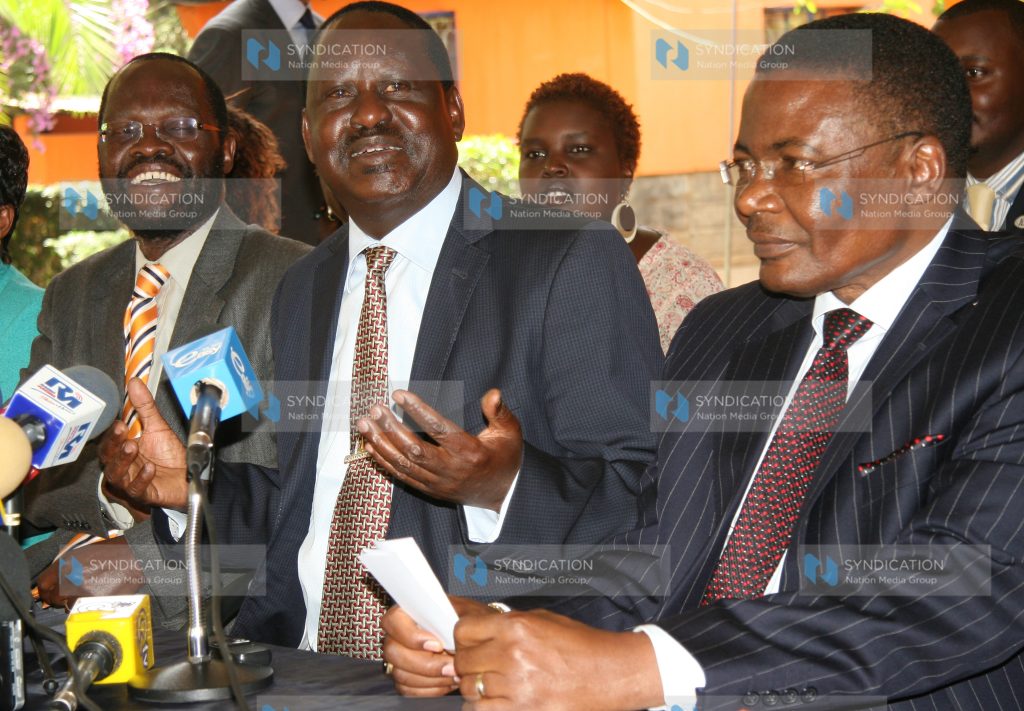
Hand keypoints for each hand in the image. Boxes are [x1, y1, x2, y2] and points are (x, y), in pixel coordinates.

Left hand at [36, 537, 143, 610]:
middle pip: (54, 598)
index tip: (50, 593)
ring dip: (74, 603)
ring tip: (86, 596)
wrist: (135, 554)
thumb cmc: (112, 552)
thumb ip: (64, 567)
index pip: (43, 585)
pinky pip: (85, 610)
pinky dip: (88, 606)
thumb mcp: (83, 552)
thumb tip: (54, 584)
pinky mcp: (95, 602)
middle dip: (60, 598)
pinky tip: (97, 598)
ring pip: (68, 606)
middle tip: (69, 596)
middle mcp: (70, 578)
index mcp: (65, 564)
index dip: (46, 590)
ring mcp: (82, 592)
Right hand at [101, 378, 187, 509]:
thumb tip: (134, 381)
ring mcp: (131, 481)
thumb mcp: (157, 426)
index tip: (120, 422)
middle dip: (113, 445)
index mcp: (123, 450)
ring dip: (123, 460)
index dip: (112, 434)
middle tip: (123, 433)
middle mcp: (124, 466)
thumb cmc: (169, 454)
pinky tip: (150, 468)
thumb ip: (144, 406)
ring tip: (134, 447)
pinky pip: (136, 489)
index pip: (109, 442)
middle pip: (108, 458)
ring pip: (116, 474)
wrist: (189, 475)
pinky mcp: (144, 494)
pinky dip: (142, 478)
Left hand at [357, 389, 521, 510]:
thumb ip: (500, 411)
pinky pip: (402, 477)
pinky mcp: (430, 490)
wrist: (503, 493)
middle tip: (376, 408)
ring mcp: (438, 483)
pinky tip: (371, 445)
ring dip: (381, 443)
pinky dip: (384, 461)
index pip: (439, 429)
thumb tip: (492, 393)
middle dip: (391, 428)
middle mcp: (451, 469)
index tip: (400, 395)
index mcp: (469, 452)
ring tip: (365, 423)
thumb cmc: (505, 457)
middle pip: (414, 450)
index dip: (418, 411)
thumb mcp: (510, 433)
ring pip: (403, 464)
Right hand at [382, 596, 495, 696]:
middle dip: (426, 664)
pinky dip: (431, 689)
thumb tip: (448, 630)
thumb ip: (455, 620)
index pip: (393, 620)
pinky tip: (448, 682)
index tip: (438, 645)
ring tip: (455, 675)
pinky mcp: (405, 677)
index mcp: (408, 612)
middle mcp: (397, 635)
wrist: (475, 643)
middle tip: (452, 666)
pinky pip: (408, 690)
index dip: (411, 636)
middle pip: (394, 652)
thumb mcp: (467, 615)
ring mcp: (398, 658)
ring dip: (432, 679)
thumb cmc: (468, 624)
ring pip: (401, 674)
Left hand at [453, 609, 662, 710]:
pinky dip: (484, 707)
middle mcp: (511, 655)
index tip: (469, 643)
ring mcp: (515, 687)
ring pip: (469, 689)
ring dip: (476, 687)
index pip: (463, 631)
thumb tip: (479, 627)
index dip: (463, 637)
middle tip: (482, 665)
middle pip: (463, 661)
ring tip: (493, 684)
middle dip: (469, 663)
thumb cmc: (581, 646)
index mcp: (516, 627)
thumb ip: (507, 624)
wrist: (611, 674)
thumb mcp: (543, 621)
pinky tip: (498, 700)